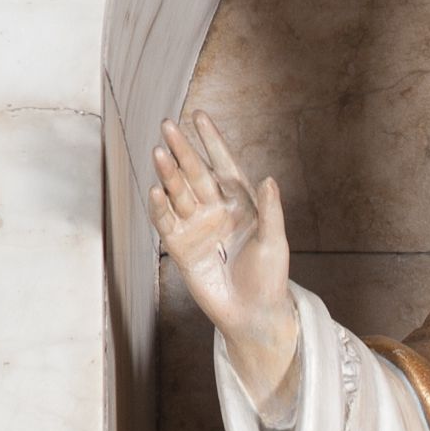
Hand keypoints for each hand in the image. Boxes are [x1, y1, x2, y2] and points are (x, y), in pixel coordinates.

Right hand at [148, 109, 297, 412]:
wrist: (252, 314)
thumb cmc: (269, 278)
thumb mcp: (274, 242)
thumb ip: (270, 211)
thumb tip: (269, 179)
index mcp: (240, 203)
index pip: (223, 165)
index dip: (212, 141)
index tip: (199, 116)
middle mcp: (215, 209)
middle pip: (195, 173)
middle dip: (182, 150)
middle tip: (167, 126)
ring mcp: (196, 226)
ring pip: (179, 193)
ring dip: (169, 174)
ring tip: (159, 153)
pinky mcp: (181, 247)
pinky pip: (166, 222)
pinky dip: (160, 207)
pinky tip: (155, 191)